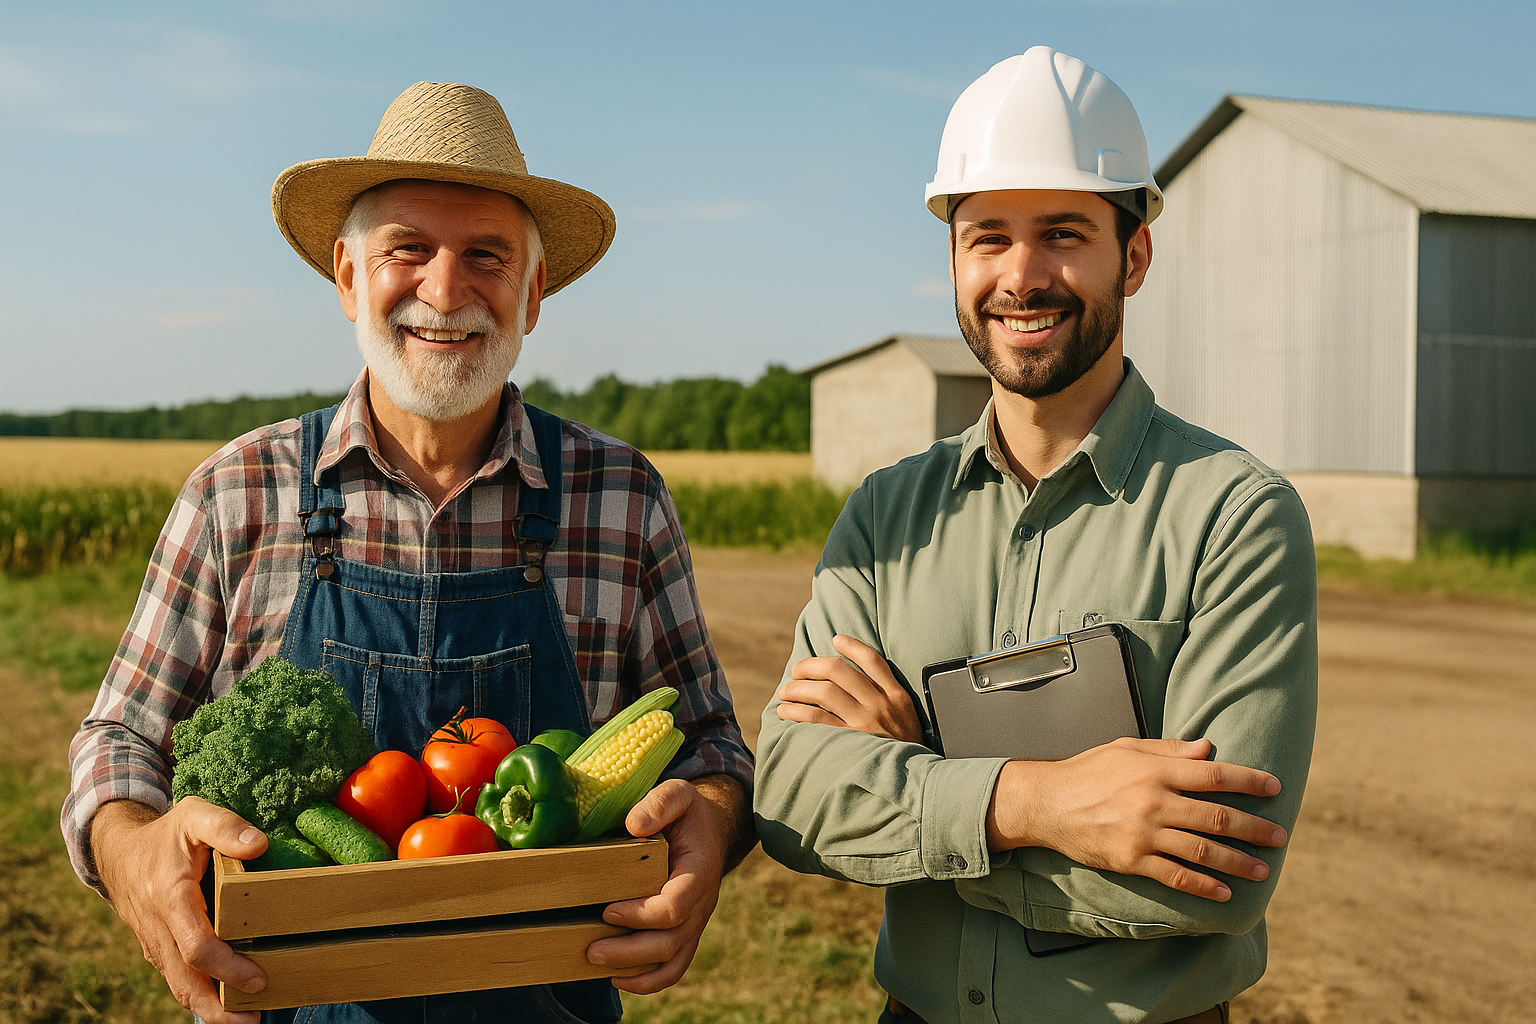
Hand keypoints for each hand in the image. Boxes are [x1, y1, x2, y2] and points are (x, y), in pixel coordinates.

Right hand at [91, 797, 269, 1023]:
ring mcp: (156, 943)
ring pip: (179, 986)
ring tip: (246, 1021)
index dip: (227, 967)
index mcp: (170, 898)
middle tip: (254, 1019)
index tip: (258, 979)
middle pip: (186, 980)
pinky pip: (177, 979)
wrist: (120, 852)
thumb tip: (258, 845)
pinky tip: (227, 1004)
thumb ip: (225, 826)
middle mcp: (159, 928)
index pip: (196, 946)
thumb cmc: (166, 834)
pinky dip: (200, 996)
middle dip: (218, 1006)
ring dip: (210, 1009)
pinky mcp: (158, 950)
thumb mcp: (194, 816)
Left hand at [585, 775, 745, 992]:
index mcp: (700, 871)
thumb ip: (659, 803)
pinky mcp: (686, 931)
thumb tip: (634, 824)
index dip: (642, 914)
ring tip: (598, 965)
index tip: (608, 909)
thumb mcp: (678, 794)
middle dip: (631, 951)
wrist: (712, 827)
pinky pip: (674, 966)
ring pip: (673, 961)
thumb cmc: (689, 812)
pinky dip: (649, 980)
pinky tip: (620, 978)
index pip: (676, 906)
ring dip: (637, 970)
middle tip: (592, 949)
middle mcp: (702, 903)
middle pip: (672, 942)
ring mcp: (696, 921)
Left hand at [775, 634, 922, 743]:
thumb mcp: (907, 716)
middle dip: (811, 666)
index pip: (873, 660)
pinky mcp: (849, 743)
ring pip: (824, 692)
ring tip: (785, 693)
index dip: (852, 645)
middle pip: (840, 671)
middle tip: (796, 672)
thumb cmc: (906, 748)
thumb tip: (855, 678)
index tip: (835, 639)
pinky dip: (797, 712)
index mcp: (897, 696)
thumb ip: (887, 696)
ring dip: (798, 689)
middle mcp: (880, 705)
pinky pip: (817, 721)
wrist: (913, 779)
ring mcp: (864, 724)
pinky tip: (785, 712)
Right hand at [988, 737, 1287, 901]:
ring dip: (1237, 862)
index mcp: (1155, 770)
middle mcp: (1153, 801)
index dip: (1248, 781)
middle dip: (1254, 828)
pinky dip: (1203, 885)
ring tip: (1262, 870)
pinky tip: (1224, 892)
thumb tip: (1208, 749)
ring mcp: (1143, 833)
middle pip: (1216, 817)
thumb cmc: (1087, 771)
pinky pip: (1174, 875)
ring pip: (1202, 851)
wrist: (1046, 803)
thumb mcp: (1126, 748)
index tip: (1275, 787)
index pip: (1213, 775)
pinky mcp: (1131, 859)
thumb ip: (1169, 750)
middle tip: (1280, 837)